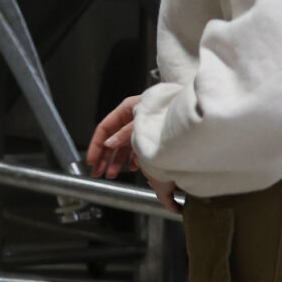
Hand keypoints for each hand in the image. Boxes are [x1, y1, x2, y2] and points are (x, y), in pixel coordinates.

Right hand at [88, 96, 179, 211]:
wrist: (189, 107)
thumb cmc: (167, 107)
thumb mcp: (142, 122)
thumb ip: (124, 134)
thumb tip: (108, 144)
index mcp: (125, 110)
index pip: (103, 129)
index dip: (95, 146)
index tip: (91, 161)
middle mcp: (130, 118)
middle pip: (111, 140)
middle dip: (104, 158)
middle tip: (97, 172)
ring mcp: (139, 127)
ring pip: (122, 147)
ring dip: (117, 162)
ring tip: (112, 175)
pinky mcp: (149, 134)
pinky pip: (136, 149)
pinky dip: (133, 159)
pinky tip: (132, 168)